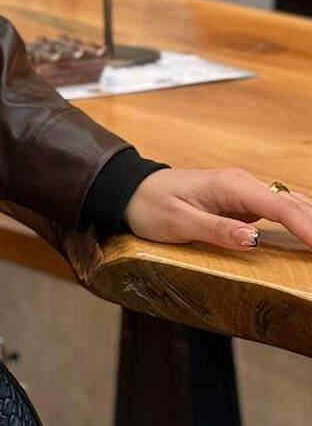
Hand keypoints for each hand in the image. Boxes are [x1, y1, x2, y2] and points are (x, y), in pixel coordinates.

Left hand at [123, 168, 311, 249]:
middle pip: (295, 204)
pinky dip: (301, 222)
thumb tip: (254, 241)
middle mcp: (244, 184)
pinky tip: (311, 236)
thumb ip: (217, 230)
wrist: (132, 191)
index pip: (282, 206)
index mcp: (232, 185)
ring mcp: (246, 192)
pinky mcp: (244, 203)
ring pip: (293, 205)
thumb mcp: (179, 222)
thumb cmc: (151, 205)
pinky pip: (281, 211)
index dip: (309, 228)